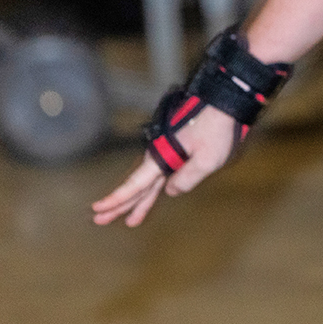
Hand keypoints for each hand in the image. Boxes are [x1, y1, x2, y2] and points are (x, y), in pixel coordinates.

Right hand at [91, 104, 236, 226]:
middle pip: (137, 185)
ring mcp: (167, 152)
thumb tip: (170, 190)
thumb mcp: (206, 160)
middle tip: (100, 220)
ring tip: (131, 220)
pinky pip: (161, 175)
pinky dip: (154, 189)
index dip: (117, 199)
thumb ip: (187, 179)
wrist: (224, 103)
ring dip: (139, 200)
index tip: (98, 209)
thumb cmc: (217, 129)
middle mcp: (160, 154)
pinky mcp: (177, 150)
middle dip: (120, 205)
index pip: (136, 184)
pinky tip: (153, 197)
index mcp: (162, 157)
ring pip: (149, 182)